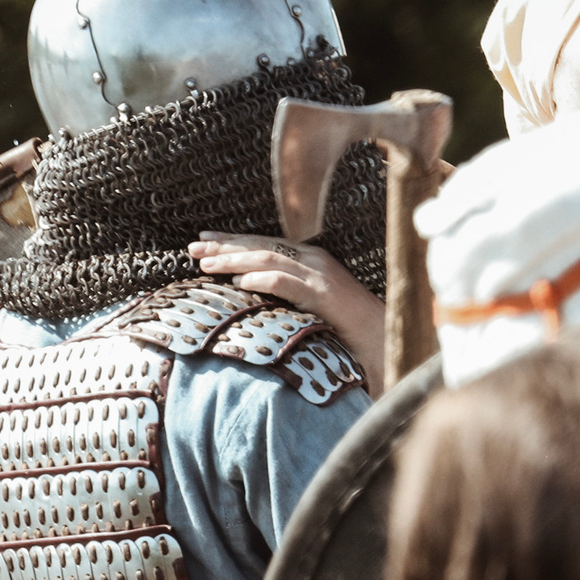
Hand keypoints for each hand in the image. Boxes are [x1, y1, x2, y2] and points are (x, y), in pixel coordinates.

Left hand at [188, 232, 387, 391]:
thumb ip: (285, 294)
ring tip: (206, 264)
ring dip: (234, 261)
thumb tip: (246, 294)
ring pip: (269, 260)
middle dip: (224, 246)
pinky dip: (260, 280)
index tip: (203, 240)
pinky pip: (287, 283)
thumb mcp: (310, 304)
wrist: (385, 339)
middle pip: (261, 247)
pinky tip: (239, 284)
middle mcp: (314, 260)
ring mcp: (321, 276)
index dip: (232, 241)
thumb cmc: (346, 327)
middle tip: (193, 247)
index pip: (264, 245)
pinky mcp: (325, 295)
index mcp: (310, 260)